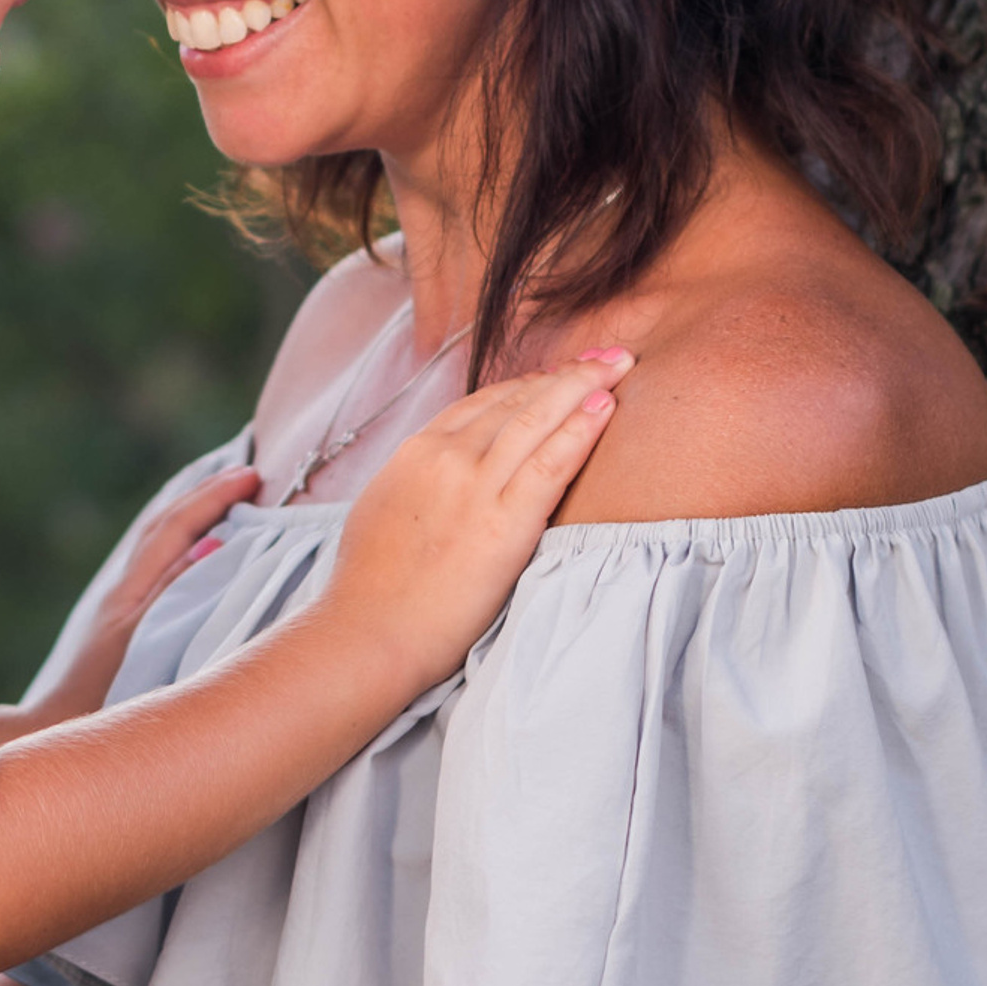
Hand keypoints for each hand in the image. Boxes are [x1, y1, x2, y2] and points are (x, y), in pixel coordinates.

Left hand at [30, 466, 261, 723]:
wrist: (56, 727)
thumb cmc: (104, 696)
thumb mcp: (147, 644)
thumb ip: (177, 592)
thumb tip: (212, 542)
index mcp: (131, 589)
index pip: (176, 527)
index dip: (213, 497)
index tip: (251, 475)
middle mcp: (121, 587)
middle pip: (161, 524)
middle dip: (202, 494)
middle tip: (245, 473)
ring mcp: (116, 602)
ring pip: (154, 540)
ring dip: (187, 511)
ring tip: (219, 492)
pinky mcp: (117, 620)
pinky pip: (151, 561)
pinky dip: (174, 539)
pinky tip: (188, 546)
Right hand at [320, 348, 631, 702]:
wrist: (367, 630)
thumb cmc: (369, 586)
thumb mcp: (381, 510)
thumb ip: (414, 481)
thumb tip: (433, 476)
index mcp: (413, 453)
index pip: (480, 403)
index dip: (525, 384)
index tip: (556, 374)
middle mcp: (444, 457)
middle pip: (515, 401)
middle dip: (564, 373)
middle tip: (606, 355)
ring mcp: (474, 486)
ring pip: (537, 419)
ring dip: (583, 386)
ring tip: (619, 366)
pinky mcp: (504, 522)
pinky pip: (551, 463)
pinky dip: (581, 429)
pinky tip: (607, 407)